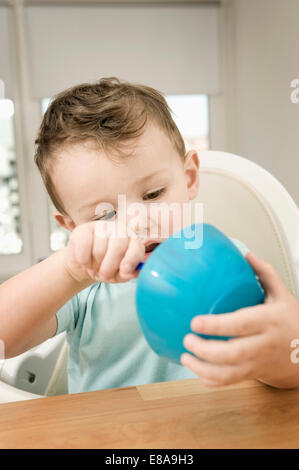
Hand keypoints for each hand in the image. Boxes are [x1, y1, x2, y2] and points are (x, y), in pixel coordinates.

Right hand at [63, 220, 144, 283]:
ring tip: (94, 268)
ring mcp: (101, 227)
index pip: (136, 246)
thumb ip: (127, 273)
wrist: (83, 265)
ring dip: (95, 266)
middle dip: (109, 267)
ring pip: (99, 250)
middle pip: (118, 247)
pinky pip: (84, 246)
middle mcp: (119, 230)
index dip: (131, 260)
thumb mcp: (118, 274)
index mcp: (132, 240)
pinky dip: (84, 260)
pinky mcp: (84, 229)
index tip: (124, 271)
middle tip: (103, 276)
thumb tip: (131, 272)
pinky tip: (85, 262)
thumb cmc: (105, 268)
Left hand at [181, 252, 298, 388]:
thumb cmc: (290, 321)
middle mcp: (262, 344)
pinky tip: (196, 369)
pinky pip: (229, 382)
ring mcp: (257, 362)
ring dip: (203, 368)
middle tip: (186, 339)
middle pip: (232, 353)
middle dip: (205, 350)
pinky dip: (210, 380)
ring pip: (229, 374)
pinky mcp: (252, 374)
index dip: (218, 325)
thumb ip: (266, 274)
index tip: (195, 321)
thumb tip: (246, 254)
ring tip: (185, 356)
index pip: (242, 324)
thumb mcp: (283, 295)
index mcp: (269, 321)